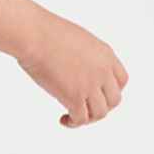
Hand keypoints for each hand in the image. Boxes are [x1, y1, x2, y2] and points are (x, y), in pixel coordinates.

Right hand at [16, 13, 128, 127]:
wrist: (32, 33)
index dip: (111, 90)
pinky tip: (63, 119)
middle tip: (86, 107)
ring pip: (99, 113)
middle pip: (114, 100)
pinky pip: (80, 119)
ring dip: (88, 117)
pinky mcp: (74, 97)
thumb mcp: (76, 38)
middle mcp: (102, 71)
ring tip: (73, 115)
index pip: (121, 80)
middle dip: (101, 106)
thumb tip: (80, 70)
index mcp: (105, 54)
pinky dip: (73, 123)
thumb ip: (86, 55)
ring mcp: (90, 85)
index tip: (100, 94)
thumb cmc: (44, 30)